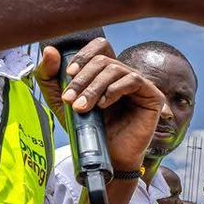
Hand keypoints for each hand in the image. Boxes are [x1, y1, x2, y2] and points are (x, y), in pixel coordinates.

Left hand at [36, 40, 166, 171]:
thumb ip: (50, 76)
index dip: (83, 55)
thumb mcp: (60, 101)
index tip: (69, 75)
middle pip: (103, 59)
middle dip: (82, 79)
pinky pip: (133, 80)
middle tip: (70, 100)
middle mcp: (124, 75)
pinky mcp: (153, 95)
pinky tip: (104, 105)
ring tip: (83, 107)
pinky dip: (113, 90)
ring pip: (115, 68)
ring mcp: (140, 85)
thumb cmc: (87, 130)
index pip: (100, 47)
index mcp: (106, 73)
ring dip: (94, 87)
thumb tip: (51, 50)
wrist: (106, 156)